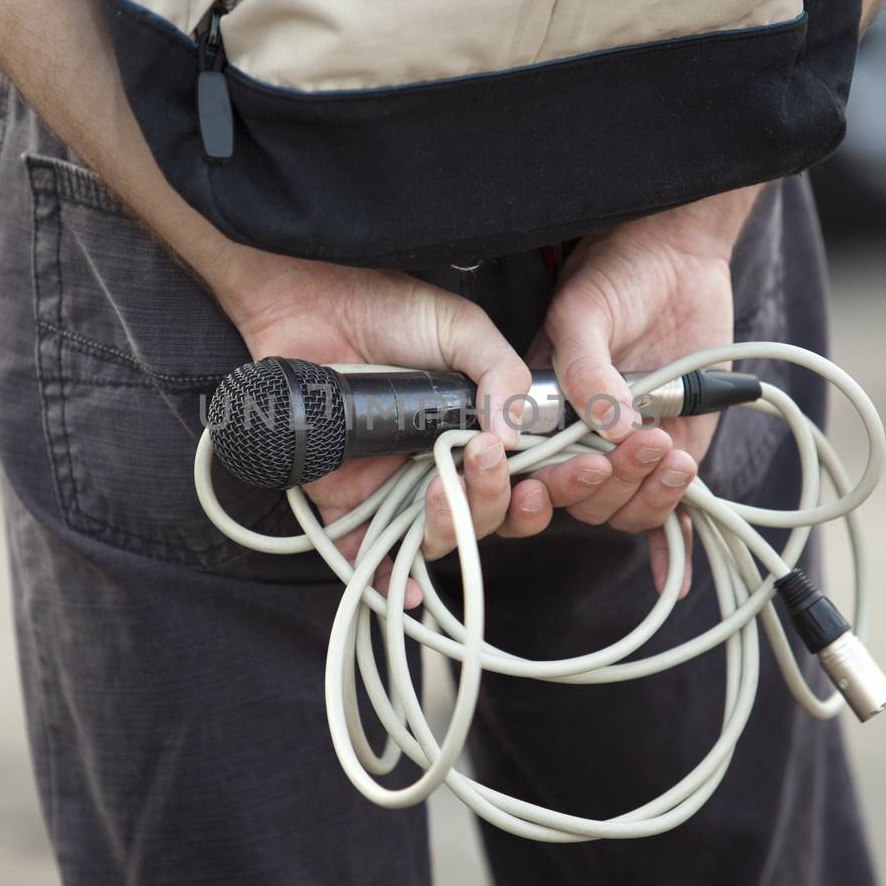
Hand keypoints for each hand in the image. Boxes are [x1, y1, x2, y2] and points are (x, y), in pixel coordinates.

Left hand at [210, 251, 604, 605]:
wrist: (311, 300)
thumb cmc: (388, 308)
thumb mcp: (462, 330)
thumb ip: (501, 373)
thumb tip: (512, 437)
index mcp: (478, 430)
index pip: (526, 477)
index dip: (553, 484)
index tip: (574, 468)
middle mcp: (442, 465)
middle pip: (488, 514)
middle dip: (498, 497)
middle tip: (488, 457)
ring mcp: (395, 485)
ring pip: (440, 536)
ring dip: (454, 523)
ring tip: (444, 486)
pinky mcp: (344, 498)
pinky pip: (368, 553)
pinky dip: (387, 576)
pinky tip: (408, 585)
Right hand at [527, 186, 760, 596]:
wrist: (678, 255)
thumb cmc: (615, 274)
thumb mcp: (583, 311)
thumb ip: (584, 367)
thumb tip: (607, 424)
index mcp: (532, 413)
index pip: (516, 477)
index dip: (527, 488)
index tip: (558, 468)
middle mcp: (570, 443)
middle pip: (567, 503)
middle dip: (595, 483)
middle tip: (629, 444)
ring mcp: (619, 454)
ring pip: (614, 510)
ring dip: (641, 490)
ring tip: (666, 446)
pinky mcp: (669, 456)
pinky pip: (661, 515)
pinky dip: (667, 542)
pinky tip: (675, 568)